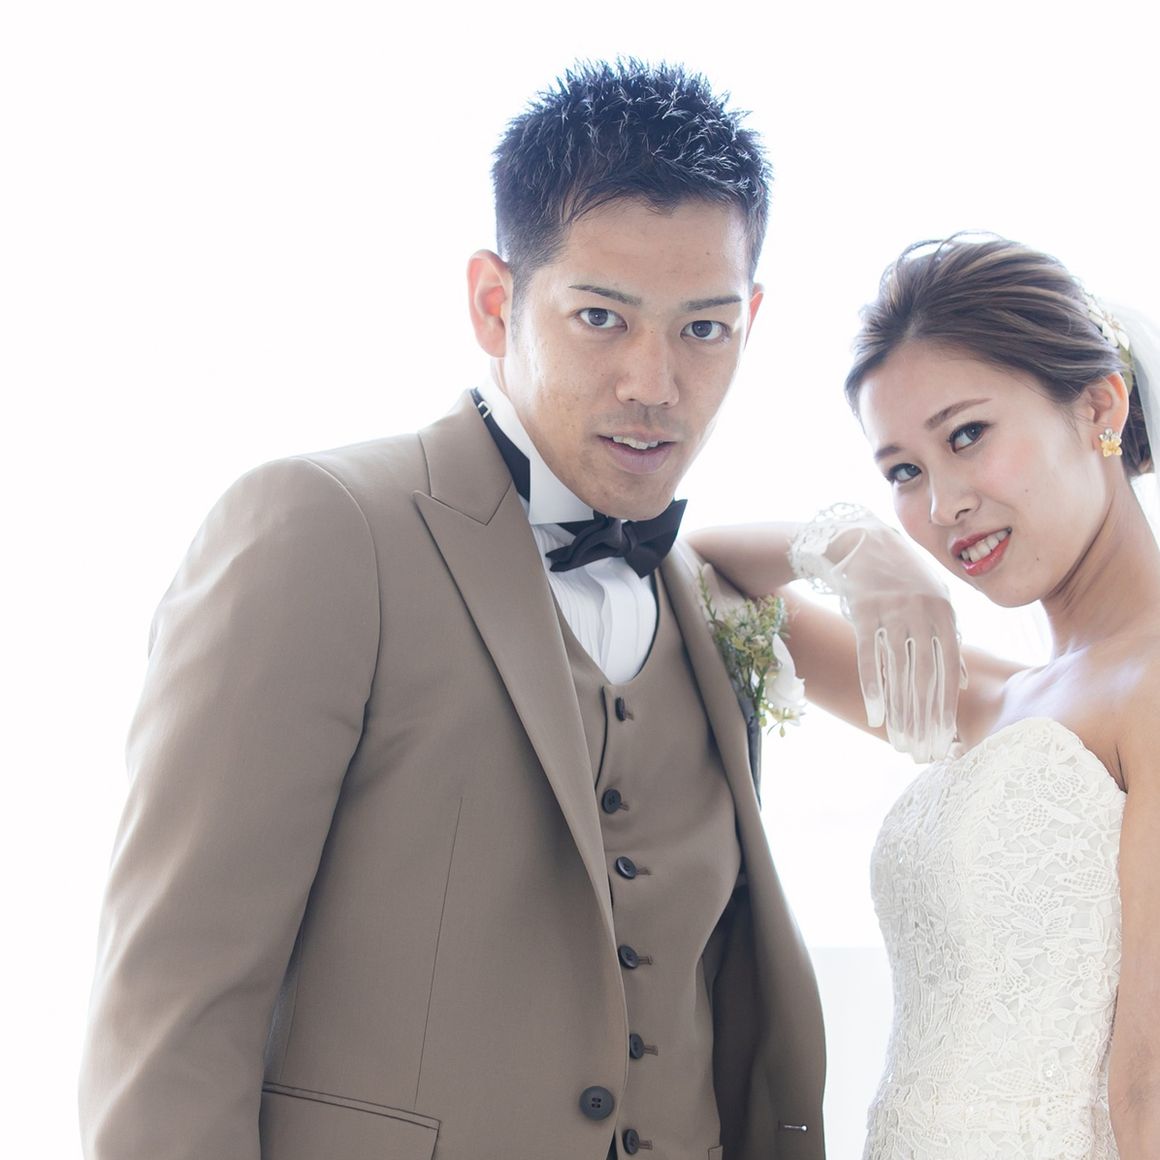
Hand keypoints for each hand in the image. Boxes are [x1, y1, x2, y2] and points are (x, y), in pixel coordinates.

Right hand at [793, 507, 963, 760]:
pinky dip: (873, 688)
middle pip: (924, 678)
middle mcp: (922, 614)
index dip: (945, 710)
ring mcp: (893, 612)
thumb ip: (950, 641)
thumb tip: (963, 684)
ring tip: (899, 743)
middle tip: (922, 753)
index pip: (947, 672)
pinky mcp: (864, 611)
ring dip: (900, 713)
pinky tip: (875, 715)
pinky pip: (869, 657)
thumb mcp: (934, 602)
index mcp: (945, 615)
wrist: (860, 541)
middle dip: (924, 721)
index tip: (944, 742)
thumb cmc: (902, 577)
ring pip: (898, 673)